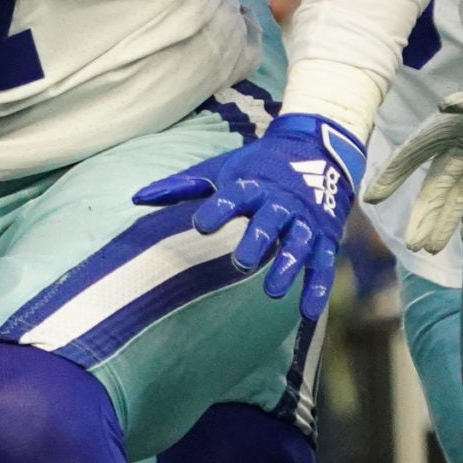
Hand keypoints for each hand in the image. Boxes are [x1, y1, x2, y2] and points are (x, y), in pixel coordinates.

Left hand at [133, 112, 366, 321]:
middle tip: (241, 263)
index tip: (201, 225)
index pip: (236, 194)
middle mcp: (281, 202)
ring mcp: (306, 220)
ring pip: (300, 243)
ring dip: (288, 266)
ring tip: (272, 292)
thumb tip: (136, 198)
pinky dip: (318, 287)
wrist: (316, 150)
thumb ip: (182, 187)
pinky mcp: (326, 237)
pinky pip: (324, 264)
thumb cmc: (256, 167)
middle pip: (270, 220)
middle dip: (258, 240)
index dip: (219, 208)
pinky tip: (308, 312)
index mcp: (253, 184)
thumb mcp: (221, 170)